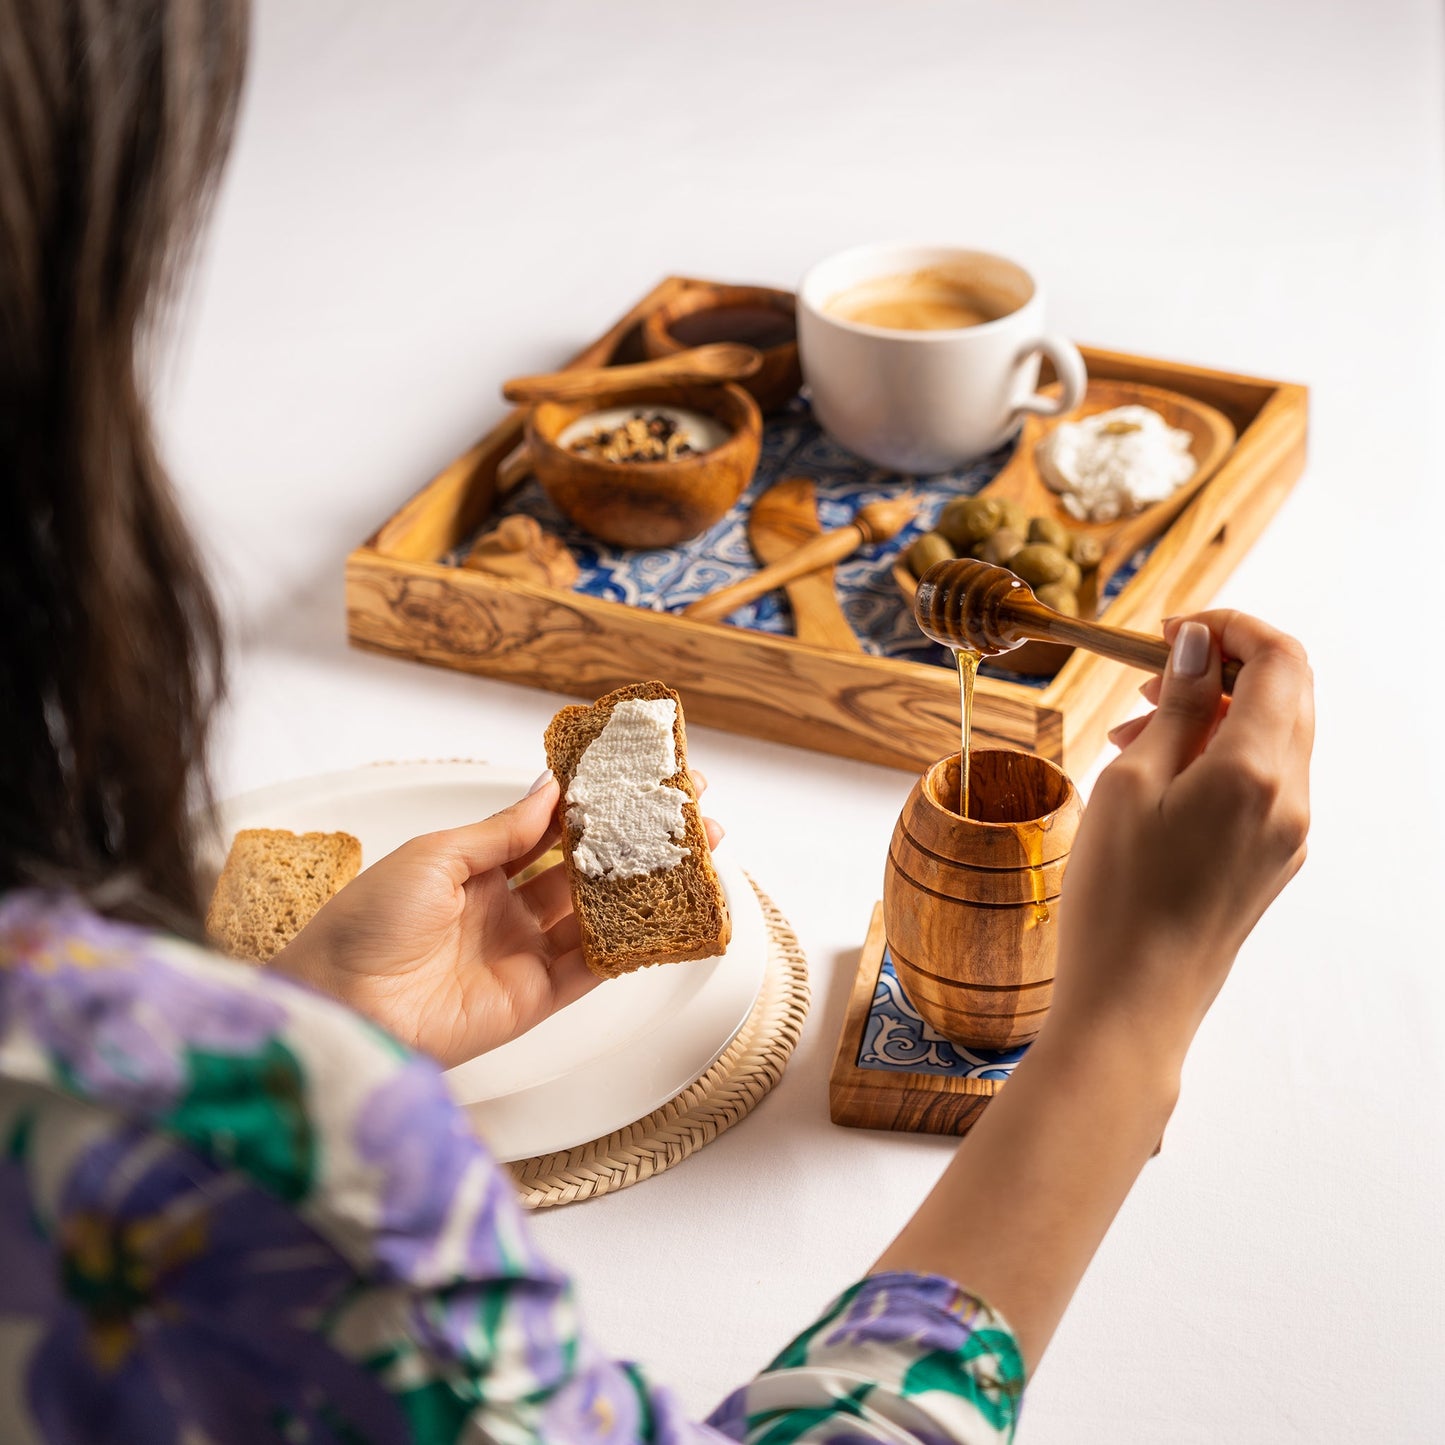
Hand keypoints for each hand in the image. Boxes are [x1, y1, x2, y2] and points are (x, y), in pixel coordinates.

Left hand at [271, 775, 722, 1067]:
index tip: (639, 779)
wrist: (341, 1007)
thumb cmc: (367, 924)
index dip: (596, 805)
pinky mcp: (534, 999)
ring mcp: (521, 953)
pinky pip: (592, 968)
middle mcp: (504, 908)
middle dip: (635, 842)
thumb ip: (504, 830)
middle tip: (687, 815)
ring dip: (644, 887)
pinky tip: (665, 916)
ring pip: (597, 914)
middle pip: (584, 870)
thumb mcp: (435, 857)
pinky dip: (629, 945)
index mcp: (475, 867)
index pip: (550, 828)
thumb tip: (553, 789)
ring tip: (694, 856)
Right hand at [1049, 611, 1312, 1068]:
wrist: (1133, 1002)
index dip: (1228, 627)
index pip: (1278, 658)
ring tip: (1131, 735)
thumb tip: (1199, 645)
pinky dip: (1217, 756)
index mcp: (1257, 771)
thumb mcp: (1130, 783)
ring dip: (1212, 713)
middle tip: (1148, 679)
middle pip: (1286, 692)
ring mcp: (1289, 832)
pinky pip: (1262, 780)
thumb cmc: (1117, 897)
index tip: (1168, 632)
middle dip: (1220, 666)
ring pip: (1271, 736)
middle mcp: (1292, 798)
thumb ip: (1177, 708)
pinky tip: (1156, 778)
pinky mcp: (1274, 858)